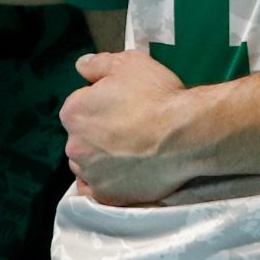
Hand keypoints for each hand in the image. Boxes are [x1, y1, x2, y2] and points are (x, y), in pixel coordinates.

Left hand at [62, 51, 202, 205]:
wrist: (186, 133)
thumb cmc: (157, 95)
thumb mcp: (130, 63)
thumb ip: (99, 63)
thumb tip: (81, 65)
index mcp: (74, 112)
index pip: (81, 105)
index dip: (103, 102)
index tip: (125, 103)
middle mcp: (73, 145)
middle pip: (83, 136)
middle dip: (100, 131)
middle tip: (132, 126)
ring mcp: (89, 174)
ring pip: (89, 164)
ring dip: (102, 158)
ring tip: (133, 150)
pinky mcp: (107, 196)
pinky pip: (98, 189)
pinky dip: (107, 181)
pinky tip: (124, 172)